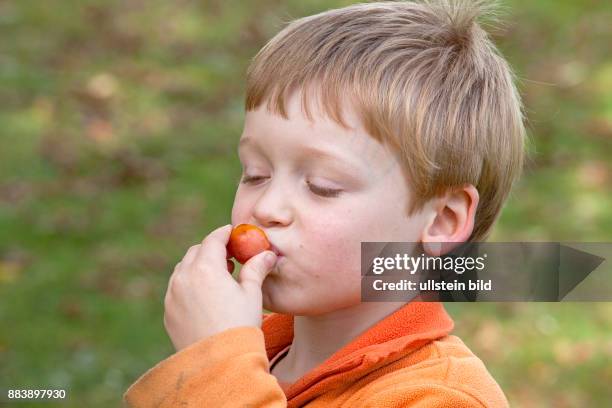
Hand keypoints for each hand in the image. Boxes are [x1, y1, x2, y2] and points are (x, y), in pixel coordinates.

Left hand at [163, 224, 276, 350]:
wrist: (218, 364)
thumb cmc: (240, 326)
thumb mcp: (252, 294)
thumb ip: (257, 269)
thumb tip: (268, 254)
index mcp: (206, 267)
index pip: (214, 239)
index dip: (226, 234)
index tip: (235, 234)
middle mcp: (184, 277)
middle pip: (196, 251)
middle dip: (212, 249)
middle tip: (230, 256)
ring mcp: (172, 295)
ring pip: (183, 269)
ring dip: (198, 266)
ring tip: (218, 277)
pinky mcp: (168, 312)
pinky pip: (176, 288)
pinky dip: (189, 284)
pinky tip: (205, 296)